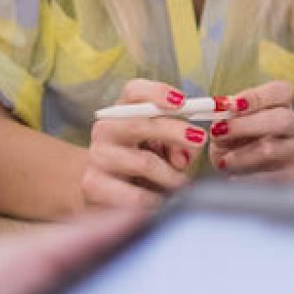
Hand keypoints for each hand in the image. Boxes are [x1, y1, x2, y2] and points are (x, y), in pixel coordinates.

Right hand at [83, 79, 202, 209]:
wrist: (103, 192)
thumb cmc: (143, 162)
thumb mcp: (165, 148)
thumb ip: (180, 144)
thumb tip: (184, 156)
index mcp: (124, 111)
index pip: (134, 91)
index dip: (158, 93)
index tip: (182, 101)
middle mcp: (106, 129)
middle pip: (138, 123)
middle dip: (173, 131)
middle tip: (200, 139)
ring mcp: (98, 156)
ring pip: (142, 162)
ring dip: (170, 175)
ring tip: (182, 185)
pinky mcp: (92, 185)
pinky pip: (133, 195)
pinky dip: (155, 199)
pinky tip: (161, 202)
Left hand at [212, 80, 293, 181]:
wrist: (266, 171)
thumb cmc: (243, 142)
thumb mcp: (231, 126)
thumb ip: (225, 119)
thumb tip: (219, 118)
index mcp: (281, 105)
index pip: (279, 92)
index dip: (255, 97)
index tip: (229, 105)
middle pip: (282, 119)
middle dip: (247, 125)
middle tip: (219, 132)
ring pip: (276, 149)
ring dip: (244, 155)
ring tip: (225, 161)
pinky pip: (275, 177)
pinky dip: (251, 178)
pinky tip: (234, 179)